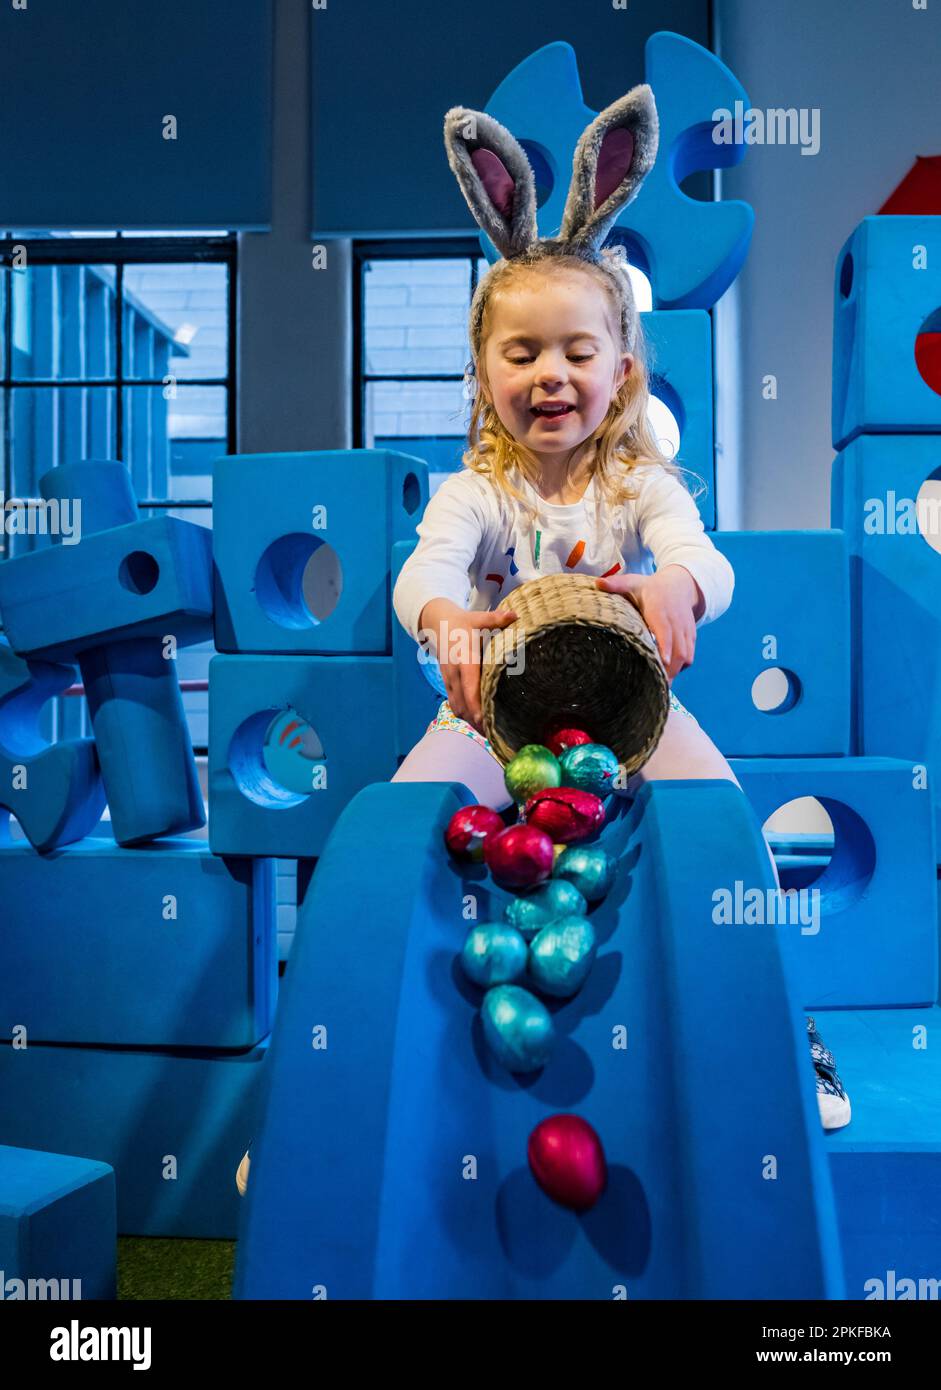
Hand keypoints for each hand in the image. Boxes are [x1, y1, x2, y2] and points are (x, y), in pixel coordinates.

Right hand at [420, 602, 518, 732]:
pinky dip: (466, 716)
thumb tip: (515, 616)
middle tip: (496, 737)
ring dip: (471, 722)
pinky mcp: (448, 684)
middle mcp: (455, 674)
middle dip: (478, 723)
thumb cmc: (464, 623)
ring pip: (458, 708)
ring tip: (490, 735)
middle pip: (464, 706)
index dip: (477, 708)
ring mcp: (449, 681)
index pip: (470, 689)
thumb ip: (496, 619)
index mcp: (464, 661)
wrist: (438, 624)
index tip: (488, 722)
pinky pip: (455, 705)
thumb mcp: (479, 618)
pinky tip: (479, 724)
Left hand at [595, 566, 699, 682]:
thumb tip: (597, 582)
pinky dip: (679, 668)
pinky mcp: (691, 638)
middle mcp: (676, 623)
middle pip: (678, 650)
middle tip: (654, 687)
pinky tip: (665, 676)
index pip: (666, 630)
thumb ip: (616, 584)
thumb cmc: (651, 587)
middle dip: (668, 670)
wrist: (681, 586)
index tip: (662, 661)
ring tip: (658, 687)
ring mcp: (686, 631)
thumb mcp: (633, 582)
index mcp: (660, 610)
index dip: (665, 646)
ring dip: (673, 672)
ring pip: (685, 656)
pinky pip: (688, 657)